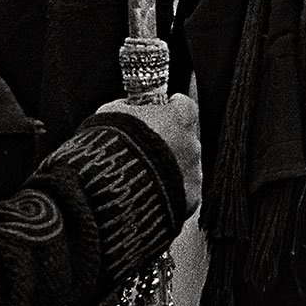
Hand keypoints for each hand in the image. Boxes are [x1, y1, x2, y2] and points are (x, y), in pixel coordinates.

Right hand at [97, 93, 201, 214]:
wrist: (111, 187)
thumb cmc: (112, 145)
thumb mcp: (111, 113)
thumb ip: (125, 107)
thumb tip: (125, 107)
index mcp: (179, 117)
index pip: (184, 106)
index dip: (171, 109)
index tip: (161, 112)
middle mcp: (192, 143)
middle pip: (185, 139)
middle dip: (169, 143)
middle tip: (146, 150)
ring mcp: (193, 173)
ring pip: (186, 167)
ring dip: (170, 169)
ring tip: (144, 177)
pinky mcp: (190, 199)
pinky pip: (184, 192)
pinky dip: (170, 193)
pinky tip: (151, 195)